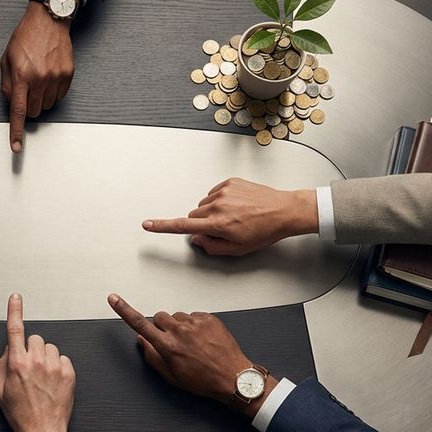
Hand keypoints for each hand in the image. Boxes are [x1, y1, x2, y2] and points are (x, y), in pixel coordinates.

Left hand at [0, 0, 74, 152]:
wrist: (48, 20)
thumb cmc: (25, 38)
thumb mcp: (7, 59)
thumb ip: (7, 85)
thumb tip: (11, 104)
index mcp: (21, 75)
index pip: (17, 111)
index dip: (16, 132)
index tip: (16, 148)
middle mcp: (39, 79)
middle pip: (33, 112)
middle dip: (28, 107)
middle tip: (27, 91)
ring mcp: (55, 77)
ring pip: (47, 106)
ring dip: (41, 99)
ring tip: (39, 79)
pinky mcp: (68, 75)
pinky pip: (59, 96)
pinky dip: (53, 92)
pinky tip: (49, 75)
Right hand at [0, 293, 75, 431]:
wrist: (42, 431)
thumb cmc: (20, 414)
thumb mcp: (0, 390)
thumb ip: (2, 365)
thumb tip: (9, 350)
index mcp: (17, 364)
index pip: (15, 330)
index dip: (14, 311)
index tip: (15, 298)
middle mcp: (36, 361)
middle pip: (35, 338)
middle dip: (31, 349)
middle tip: (30, 368)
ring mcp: (54, 366)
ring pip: (50, 347)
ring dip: (45, 357)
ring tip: (42, 378)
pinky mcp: (69, 373)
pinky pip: (62, 358)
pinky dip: (58, 366)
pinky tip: (53, 382)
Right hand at [107, 293, 274, 417]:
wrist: (233, 377)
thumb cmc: (203, 380)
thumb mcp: (171, 376)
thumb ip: (152, 356)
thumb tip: (141, 339)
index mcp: (167, 346)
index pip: (139, 324)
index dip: (124, 310)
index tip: (113, 299)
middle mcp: (179, 331)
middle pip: (159, 317)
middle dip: (162, 327)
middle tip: (174, 343)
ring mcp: (195, 322)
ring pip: (177, 317)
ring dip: (180, 326)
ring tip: (193, 344)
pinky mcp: (208, 318)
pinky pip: (194, 316)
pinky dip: (195, 325)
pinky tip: (204, 340)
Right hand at [141, 177, 317, 255]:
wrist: (284, 211)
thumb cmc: (264, 231)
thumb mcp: (238, 249)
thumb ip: (212, 246)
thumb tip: (197, 239)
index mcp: (217, 224)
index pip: (182, 225)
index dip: (162, 226)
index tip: (147, 224)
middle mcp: (217, 205)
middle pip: (194, 215)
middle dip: (202, 223)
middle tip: (222, 228)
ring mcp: (223, 191)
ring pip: (203, 204)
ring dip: (211, 211)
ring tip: (234, 216)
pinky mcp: (230, 182)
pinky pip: (214, 192)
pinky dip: (220, 200)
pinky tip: (237, 205)